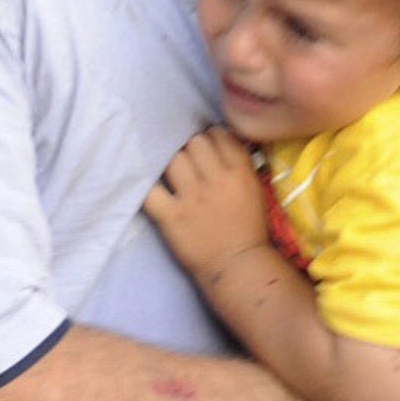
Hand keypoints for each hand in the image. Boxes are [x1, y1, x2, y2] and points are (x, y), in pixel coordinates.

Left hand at [142, 127, 269, 281]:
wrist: (238, 266)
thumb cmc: (248, 229)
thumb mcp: (254, 188)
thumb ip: (239, 162)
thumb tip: (219, 138)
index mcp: (239, 171)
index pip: (218, 134)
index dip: (209, 137)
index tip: (205, 146)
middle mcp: (215, 179)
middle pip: (193, 142)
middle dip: (189, 148)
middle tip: (187, 159)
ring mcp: (192, 198)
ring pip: (173, 160)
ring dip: (171, 163)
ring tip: (171, 172)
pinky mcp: (171, 217)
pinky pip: (150, 192)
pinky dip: (146, 187)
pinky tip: (148, 186)